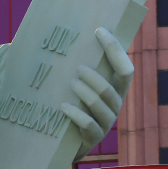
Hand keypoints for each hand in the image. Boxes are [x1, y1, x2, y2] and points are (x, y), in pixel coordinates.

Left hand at [60, 27, 133, 160]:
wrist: (55, 140)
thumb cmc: (60, 101)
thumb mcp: (66, 82)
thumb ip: (64, 62)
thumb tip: (42, 29)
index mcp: (112, 89)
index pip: (125, 69)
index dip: (115, 49)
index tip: (99, 30)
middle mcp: (113, 106)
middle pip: (113, 88)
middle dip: (97, 76)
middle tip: (78, 68)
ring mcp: (104, 124)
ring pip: (102, 105)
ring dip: (87, 92)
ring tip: (71, 83)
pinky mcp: (92, 140)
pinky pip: (89, 126)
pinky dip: (76, 115)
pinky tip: (62, 107)